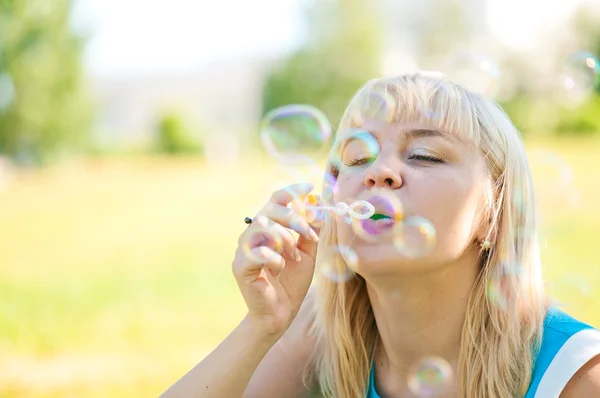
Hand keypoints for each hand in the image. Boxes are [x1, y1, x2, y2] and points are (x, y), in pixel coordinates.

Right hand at [232, 183, 321, 338]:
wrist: (280, 314)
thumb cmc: (291, 282)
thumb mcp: (307, 253)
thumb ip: (311, 231)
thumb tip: (319, 206)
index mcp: (268, 228)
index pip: (275, 200)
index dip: (291, 191)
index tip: (310, 188)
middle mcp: (252, 234)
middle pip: (270, 210)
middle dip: (294, 218)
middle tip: (310, 234)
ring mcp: (244, 250)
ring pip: (263, 226)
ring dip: (286, 239)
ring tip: (294, 256)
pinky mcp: (240, 266)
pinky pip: (258, 252)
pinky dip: (275, 258)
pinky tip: (280, 269)